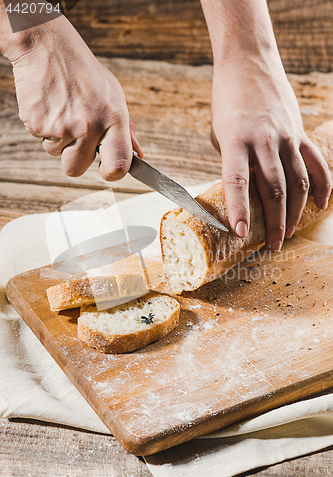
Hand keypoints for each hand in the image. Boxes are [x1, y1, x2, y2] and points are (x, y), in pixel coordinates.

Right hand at [6, 16, 141, 180]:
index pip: (119, 165)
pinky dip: (43, 126)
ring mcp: (63, 126)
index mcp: (114, 120)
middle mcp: (90, 126)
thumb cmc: (85, 73)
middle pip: (76, 169)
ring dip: (57, 139)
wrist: (48, 47)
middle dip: (73, 159)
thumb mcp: (114, 96)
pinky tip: (49, 105)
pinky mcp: (39, 123)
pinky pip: (40, 139)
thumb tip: (138, 155)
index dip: (111, 173)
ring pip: (55, 154)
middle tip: (75, 136)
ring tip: (62, 110)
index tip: (106, 170)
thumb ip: (126, 129)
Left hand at [211, 51, 331, 250]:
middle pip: (274, 189)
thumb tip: (244, 193)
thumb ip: (233, 164)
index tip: (241, 233)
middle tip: (272, 245)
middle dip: (274, 222)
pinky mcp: (299, 132)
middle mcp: (263, 140)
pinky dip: (323, 186)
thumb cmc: (227, 102)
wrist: (249, 63)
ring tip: (290, 233)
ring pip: (298, 181)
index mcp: (235, 141)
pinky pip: (316, 163)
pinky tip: (320, 206)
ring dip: (296, 212)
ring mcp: (286, 136)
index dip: (240, 209)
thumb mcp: (219, 135)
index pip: (237, 181)